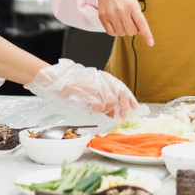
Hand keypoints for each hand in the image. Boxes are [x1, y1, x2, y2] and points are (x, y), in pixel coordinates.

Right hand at [24, 59, 138, 118]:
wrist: (59, 81)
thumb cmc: (73, 86)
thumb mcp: (91, 91)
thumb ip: (104, 100)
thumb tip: (114, 112)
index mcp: (104, 77)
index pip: (122, 88)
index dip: (130, 99)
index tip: (135, 108)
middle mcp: (102, 80)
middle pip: (120, 94)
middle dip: (123, 107)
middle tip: (121, 117)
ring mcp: (97, 85)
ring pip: (111, 102)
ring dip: (107, 110)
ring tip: (98, 109)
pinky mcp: (90, 92)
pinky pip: (100, 106)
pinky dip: (97, 110)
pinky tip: (91, 108)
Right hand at [97, 0, 153, 46]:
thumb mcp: (134, 3)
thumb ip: (138, 17)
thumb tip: (140, 32)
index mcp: (132, 6)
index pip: (141, 23)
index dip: (147, 34)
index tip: (150, 43)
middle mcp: (121, 10)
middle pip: (131, 32)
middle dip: (133, 29)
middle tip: (130, 21)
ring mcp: (111, 14)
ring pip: (121, 33)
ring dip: (123, 30)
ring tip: (122, 20)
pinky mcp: (103, 17)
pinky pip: (111, 33)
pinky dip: (115, 31)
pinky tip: (115, 23)